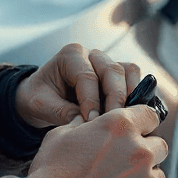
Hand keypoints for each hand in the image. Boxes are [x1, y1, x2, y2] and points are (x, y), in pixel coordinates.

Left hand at [15, 43, 141, 126]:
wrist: (43, 95)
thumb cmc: (40, 96)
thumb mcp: (41, 105)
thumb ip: (62, 112)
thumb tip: (88, 123)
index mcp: (70, 55)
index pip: (86, 76)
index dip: (91, 100)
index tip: (91, 121)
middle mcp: (91, 54)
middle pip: (112, 70)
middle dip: (114, 98)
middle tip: (112, 122)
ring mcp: (106, 62)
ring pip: (127, 71)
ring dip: (129, 94)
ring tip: (125, 118)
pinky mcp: (118, 73)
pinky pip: (134, 77)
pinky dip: (136, 93)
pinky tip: (132, 113)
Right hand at [26, 105, 167, 177]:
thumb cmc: (51, 174)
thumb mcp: (60, 137)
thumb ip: (81, 125)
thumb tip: (86, 122)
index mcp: (120, 126)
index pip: (150, 115)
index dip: (142, 123)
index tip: (135, 132)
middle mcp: (140, 151)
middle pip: (160, 146)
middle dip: (145, 152)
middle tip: (122, 164)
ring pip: (158, 176)